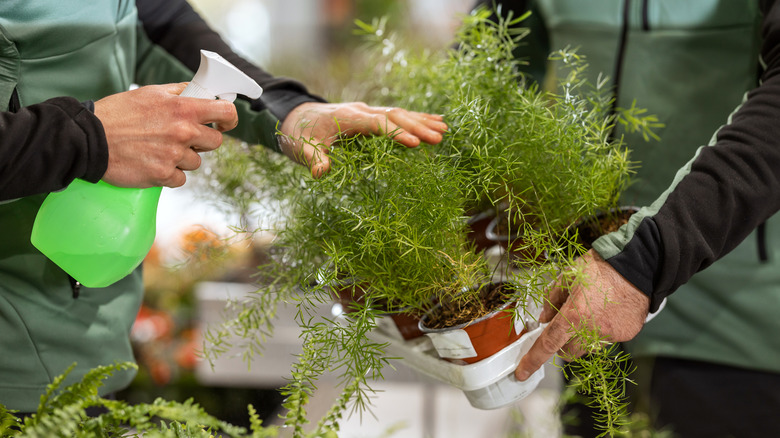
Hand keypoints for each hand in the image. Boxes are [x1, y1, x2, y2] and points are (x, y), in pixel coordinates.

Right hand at [94, 83, 237, 187]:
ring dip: (183, 158)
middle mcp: (183, 132)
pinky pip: (180, 179)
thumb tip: (203, 92)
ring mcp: (174, 155)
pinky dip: (169, 174)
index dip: (229, 118)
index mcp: (183, 108)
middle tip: (182, 138)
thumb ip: (180, 92)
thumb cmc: (117, 113)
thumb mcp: (151, 92)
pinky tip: (153, 163)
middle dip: (202, 141)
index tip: (224, 123)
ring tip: (159, 149)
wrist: (89, 139)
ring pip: (196, 162)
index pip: (226, 112)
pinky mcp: (163, 175)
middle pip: (215, 142)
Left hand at [278, 102, 448, 176]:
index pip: (377, 124)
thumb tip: (321, 173)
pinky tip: (435, 121)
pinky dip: (416, 118)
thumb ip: (314, 160)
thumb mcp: (303, 149)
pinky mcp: (371, 116)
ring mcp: (367, 111)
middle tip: (438, 139)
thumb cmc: (300, 135)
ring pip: (399, 113)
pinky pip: (397, 116)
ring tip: (444, 129)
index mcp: (347, 117)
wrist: (295, 117)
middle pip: (394, 116)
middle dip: (416, 127)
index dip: (396, 133)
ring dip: (421, 121)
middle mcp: (361, 110)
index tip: (414, 144)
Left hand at [515, 249, 649, 380]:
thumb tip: (544, 318)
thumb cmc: (601, 267)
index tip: (522, 372)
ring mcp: (611, 334)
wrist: (637, 264)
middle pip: (568, 353)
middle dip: (561, 344)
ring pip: (587, 348)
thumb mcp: (567, 276)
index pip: (548, 344)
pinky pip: (606, 340)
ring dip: (582, 338)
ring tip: (590, 313)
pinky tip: (606, 312)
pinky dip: (601, 331)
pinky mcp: (626, 334)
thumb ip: (551, 299)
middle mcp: (592, 330)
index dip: (532, 361)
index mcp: (574, 315)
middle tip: (564, 326)